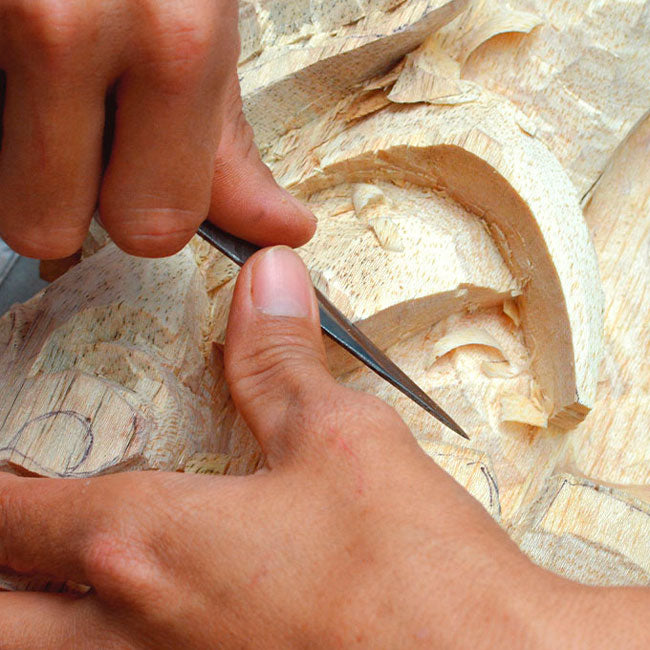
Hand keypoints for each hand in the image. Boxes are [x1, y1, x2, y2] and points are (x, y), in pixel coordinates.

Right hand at [0, 0, 314, 259]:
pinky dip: (0, 102)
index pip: (155, 224)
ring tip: (51, 80)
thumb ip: (229, 142)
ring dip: (24, 151)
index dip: (151, 215)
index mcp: (174, 40)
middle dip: (71, 195)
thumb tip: (281, 229)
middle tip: (85, 130)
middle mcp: (67, 23)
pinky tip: (21, 58)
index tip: (149, 186)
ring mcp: (1, 11)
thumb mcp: (205, 25)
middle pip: (47, 223)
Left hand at [0, 247, 646, 647]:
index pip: (10, 508)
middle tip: (26, 514)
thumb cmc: (418, 583)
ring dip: (39, 606)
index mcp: (151, 549)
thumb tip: (266, 284)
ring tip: (71, 563)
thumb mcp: (344, 441)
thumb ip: (280, 361)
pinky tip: (159, 607)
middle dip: (2, 557)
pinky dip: (106, 636)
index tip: (7, 451)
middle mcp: (135, 636)